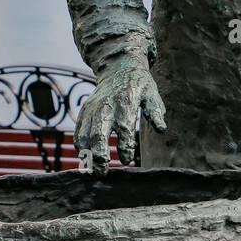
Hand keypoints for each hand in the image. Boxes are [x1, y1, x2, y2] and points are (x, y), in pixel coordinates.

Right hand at [75, 54, 166, 172]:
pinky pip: (78, 129)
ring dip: (86, 153)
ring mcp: (93, 108)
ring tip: (92, 170)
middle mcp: (107, 105)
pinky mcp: (85, 110)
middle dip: (99, 154)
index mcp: (126, 102)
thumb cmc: (140, 85)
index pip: (124, 128)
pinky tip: (84, 156)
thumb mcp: (152, 94)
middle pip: (99, 133)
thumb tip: (162, 130)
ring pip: (85, 134)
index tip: (127, 161)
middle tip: (102, 172)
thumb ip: (155, 112)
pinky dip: (79, 144)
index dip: (124, 146)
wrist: (119, 67)